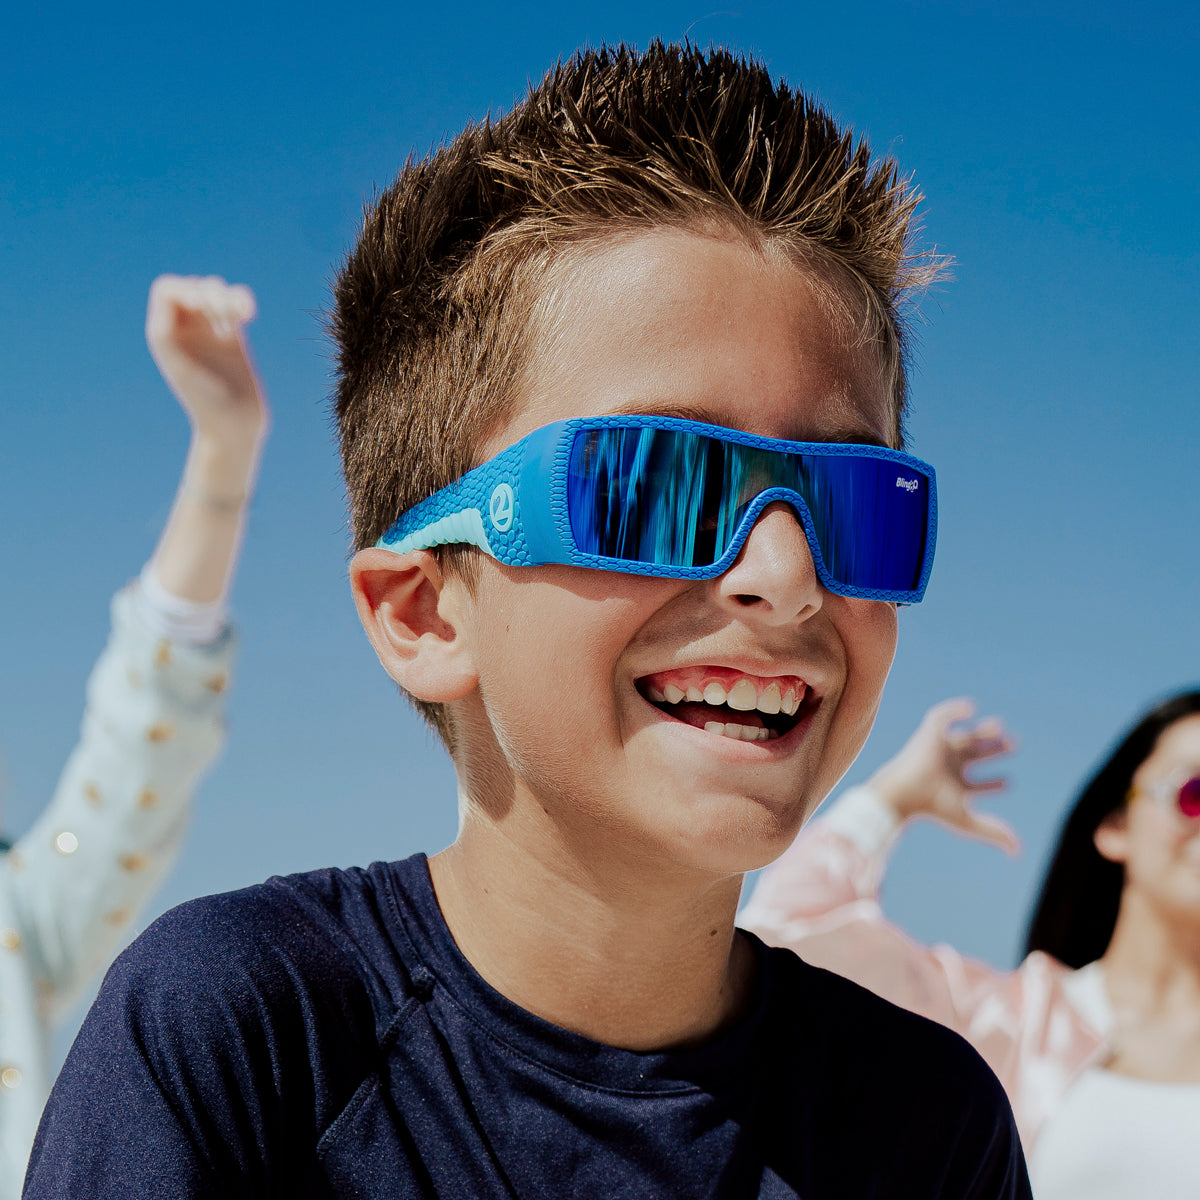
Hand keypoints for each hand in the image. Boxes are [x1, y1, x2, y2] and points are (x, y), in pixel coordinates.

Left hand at [145, 275, 267, 445]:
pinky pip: (235, 307)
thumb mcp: (179, 367)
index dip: (186, 290)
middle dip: (211, 294)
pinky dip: (242, 302)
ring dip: (228, 297)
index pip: (167, 290)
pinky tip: (249, 317)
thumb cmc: (205, 401)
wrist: (234, 426)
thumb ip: (167, 333)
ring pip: (215, 293)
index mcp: (165, 335)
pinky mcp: (233, 340)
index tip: (202, 308)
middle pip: (192, 287)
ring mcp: (210, 334)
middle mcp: (185, 332)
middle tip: (225, 318)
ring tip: (242, 317)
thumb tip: (174, 297)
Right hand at [867, 698, 1019, 853]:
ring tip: (999, 727)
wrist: (906, 791)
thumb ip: (993, 832)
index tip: (1008, 783)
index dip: (992, 785)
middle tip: (1013, 745)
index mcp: (954, 785)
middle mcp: (947, 766)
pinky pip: (941, 716)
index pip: (976, 785)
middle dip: (994, 751)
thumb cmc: (933, 807)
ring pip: (964, 736)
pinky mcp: (929, 734)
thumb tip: (1017, 851)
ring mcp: (939, 749)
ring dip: (982, 731)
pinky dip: (954, 709)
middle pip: (974, 757)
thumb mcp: (967, 820)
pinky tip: (970, 708)